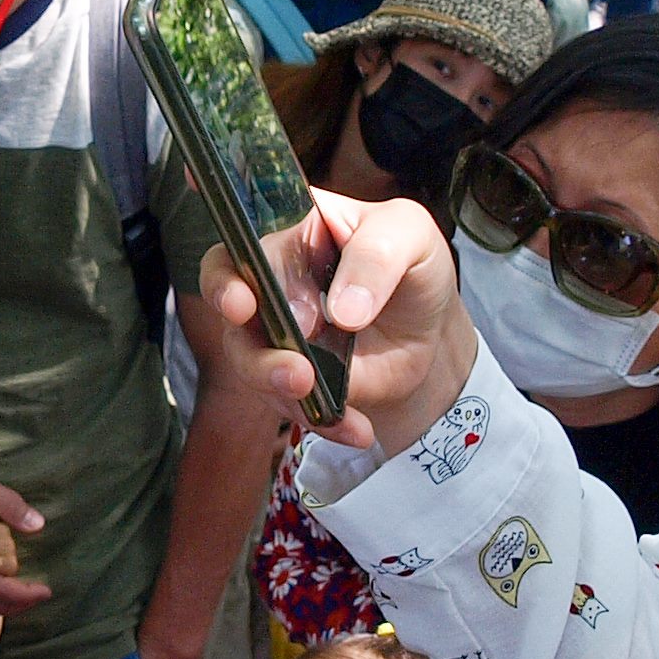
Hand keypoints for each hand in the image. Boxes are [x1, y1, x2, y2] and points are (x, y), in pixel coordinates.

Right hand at [205, 193, 474, 457]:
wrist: (431, 331)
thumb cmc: (412, 264)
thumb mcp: (411, 235)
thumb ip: (377, 256)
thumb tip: (343, 311)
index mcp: (291, 230)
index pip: (240, 242)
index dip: (227, 275)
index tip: (239, 304)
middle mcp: (270, 280)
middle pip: (233, 305)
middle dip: (254, 343)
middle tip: (295, 366)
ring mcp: (277, 333)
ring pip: (250, 360)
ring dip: (277, 382)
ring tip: (313, 391)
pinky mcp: (293, 377)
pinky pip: (290, 403)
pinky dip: (321, 419)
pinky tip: (356, 427)